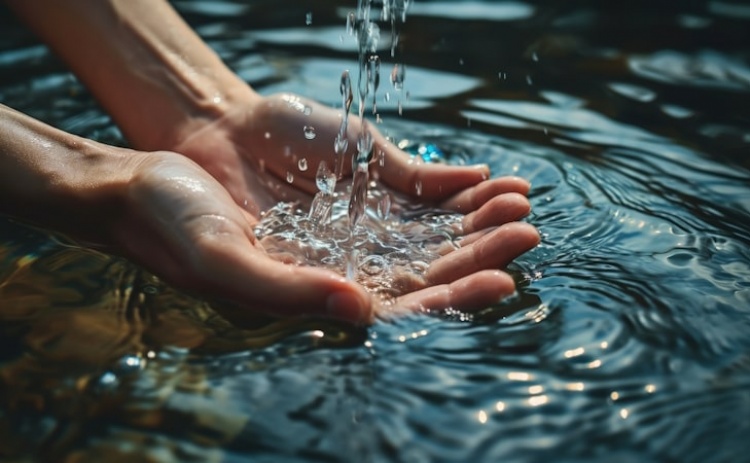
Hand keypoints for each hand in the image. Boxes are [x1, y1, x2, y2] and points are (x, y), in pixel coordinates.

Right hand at [153, 93, 538, 320]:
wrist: (163, 164)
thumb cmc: (176, 222)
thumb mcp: (224, 260)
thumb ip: (288, 293)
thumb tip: (363, 313)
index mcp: (318, 299)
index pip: (399, 310)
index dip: (451, 299)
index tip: (500, 283)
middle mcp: (343, 268)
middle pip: (426, 269)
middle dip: (478, 254)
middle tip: (526, 234)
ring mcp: (351, 228)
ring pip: (427, 230)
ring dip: (473, 219)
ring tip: (521, 201)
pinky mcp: (351, 191)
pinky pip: (410, 191)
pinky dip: (449, 184)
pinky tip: (485, 177)